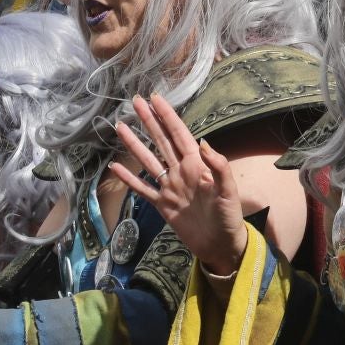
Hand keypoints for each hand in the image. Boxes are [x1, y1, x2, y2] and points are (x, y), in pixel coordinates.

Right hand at [110, 95, 248, 277]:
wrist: (220, 245)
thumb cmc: (229, 217)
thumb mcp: (228, 191)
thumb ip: (218, 167)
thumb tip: (204, 143)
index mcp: (197, 165)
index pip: (179, 135)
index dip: (168, 116)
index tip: (156, 99)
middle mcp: (180, 172)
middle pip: (161, 141)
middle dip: (149, 121)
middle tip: (135, 102)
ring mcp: (170, 188)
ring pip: (148, 161)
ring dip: (134, 145)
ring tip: (120, 127)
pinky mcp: (162, 205)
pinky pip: (143, 189)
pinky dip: (129, 179)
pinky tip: (115, 167)